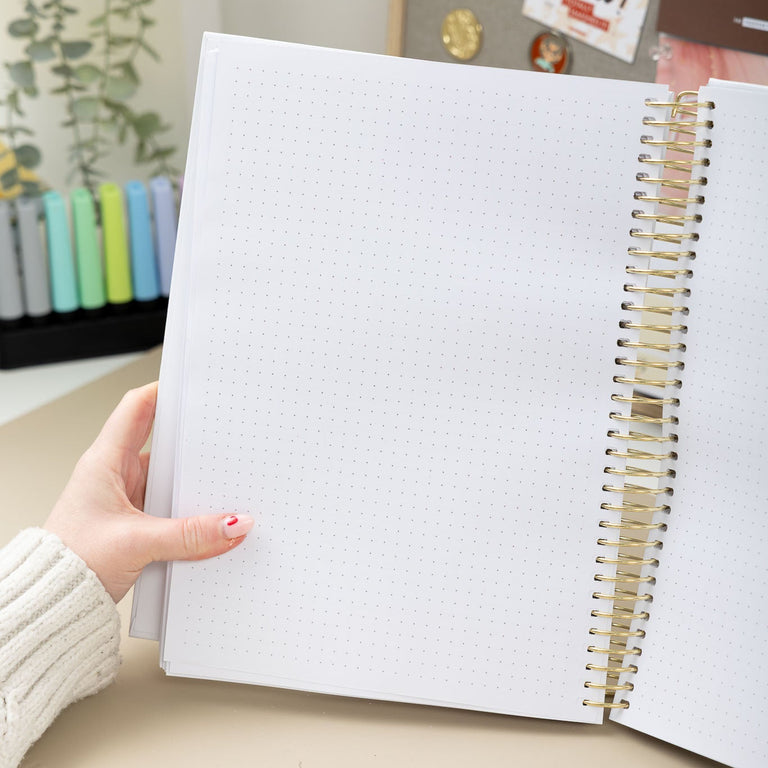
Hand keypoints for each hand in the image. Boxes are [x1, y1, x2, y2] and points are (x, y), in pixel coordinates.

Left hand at [44, 382, 253, 601]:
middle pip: (163, 442)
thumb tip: (232, 525)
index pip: (137, 407)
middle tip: (225, 440)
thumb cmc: (68, 566)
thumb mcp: (137, 544)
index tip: (195, 387)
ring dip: (193, 484)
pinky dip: (189, 510)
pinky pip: (170, 505)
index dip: (165, 390)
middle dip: (193, 442)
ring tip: (220, 487)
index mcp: (106, 462)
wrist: (52, 603)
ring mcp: (127, 498)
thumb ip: (190, 535)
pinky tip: (206, 520)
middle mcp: (116, 474)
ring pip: (170, 477)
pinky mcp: (135, 521)